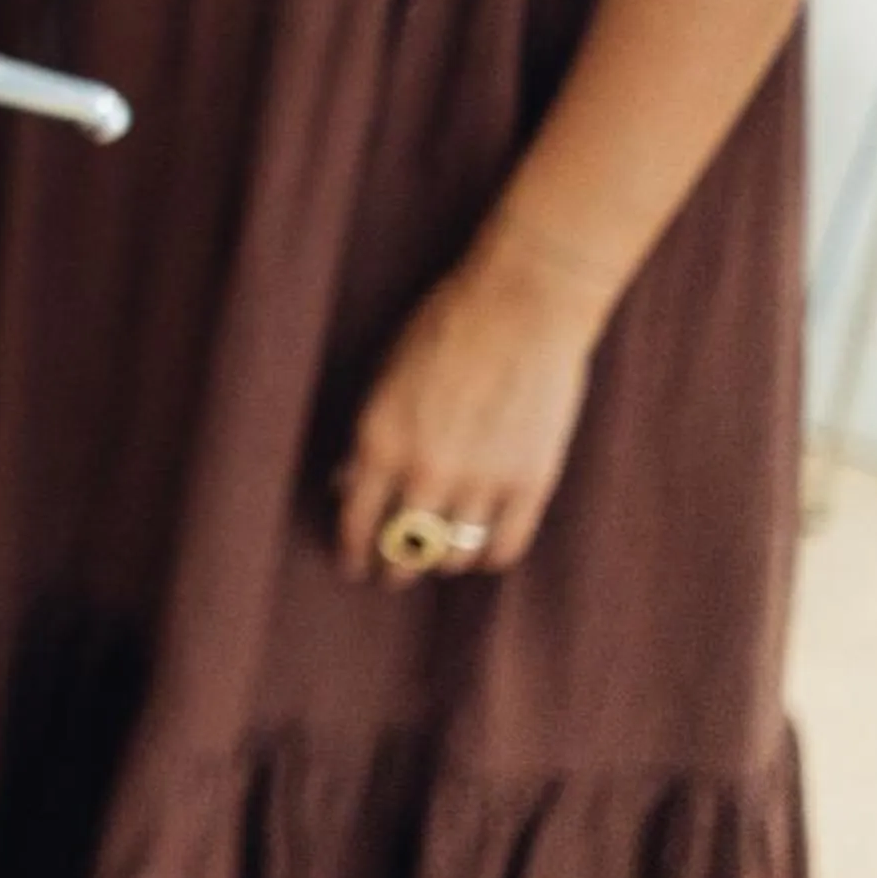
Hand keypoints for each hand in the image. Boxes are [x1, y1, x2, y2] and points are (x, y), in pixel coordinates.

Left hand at [336, 254, 600, 584]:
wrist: (521, 304)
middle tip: (394, 574)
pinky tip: (482, 550)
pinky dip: (488, 556)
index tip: (355, 567)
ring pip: (452, 555)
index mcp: (379, 442)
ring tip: (439, 556)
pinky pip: (503, 548)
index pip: (357, 523)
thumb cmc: (445, 328)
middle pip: (403, 551)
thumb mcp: (385, 379)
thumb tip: (346, 485)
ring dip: (441, 560)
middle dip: (394, 568)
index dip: (354, 553)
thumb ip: (367, 438)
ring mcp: (480, 481)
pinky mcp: (530, 483)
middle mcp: (425, 471)